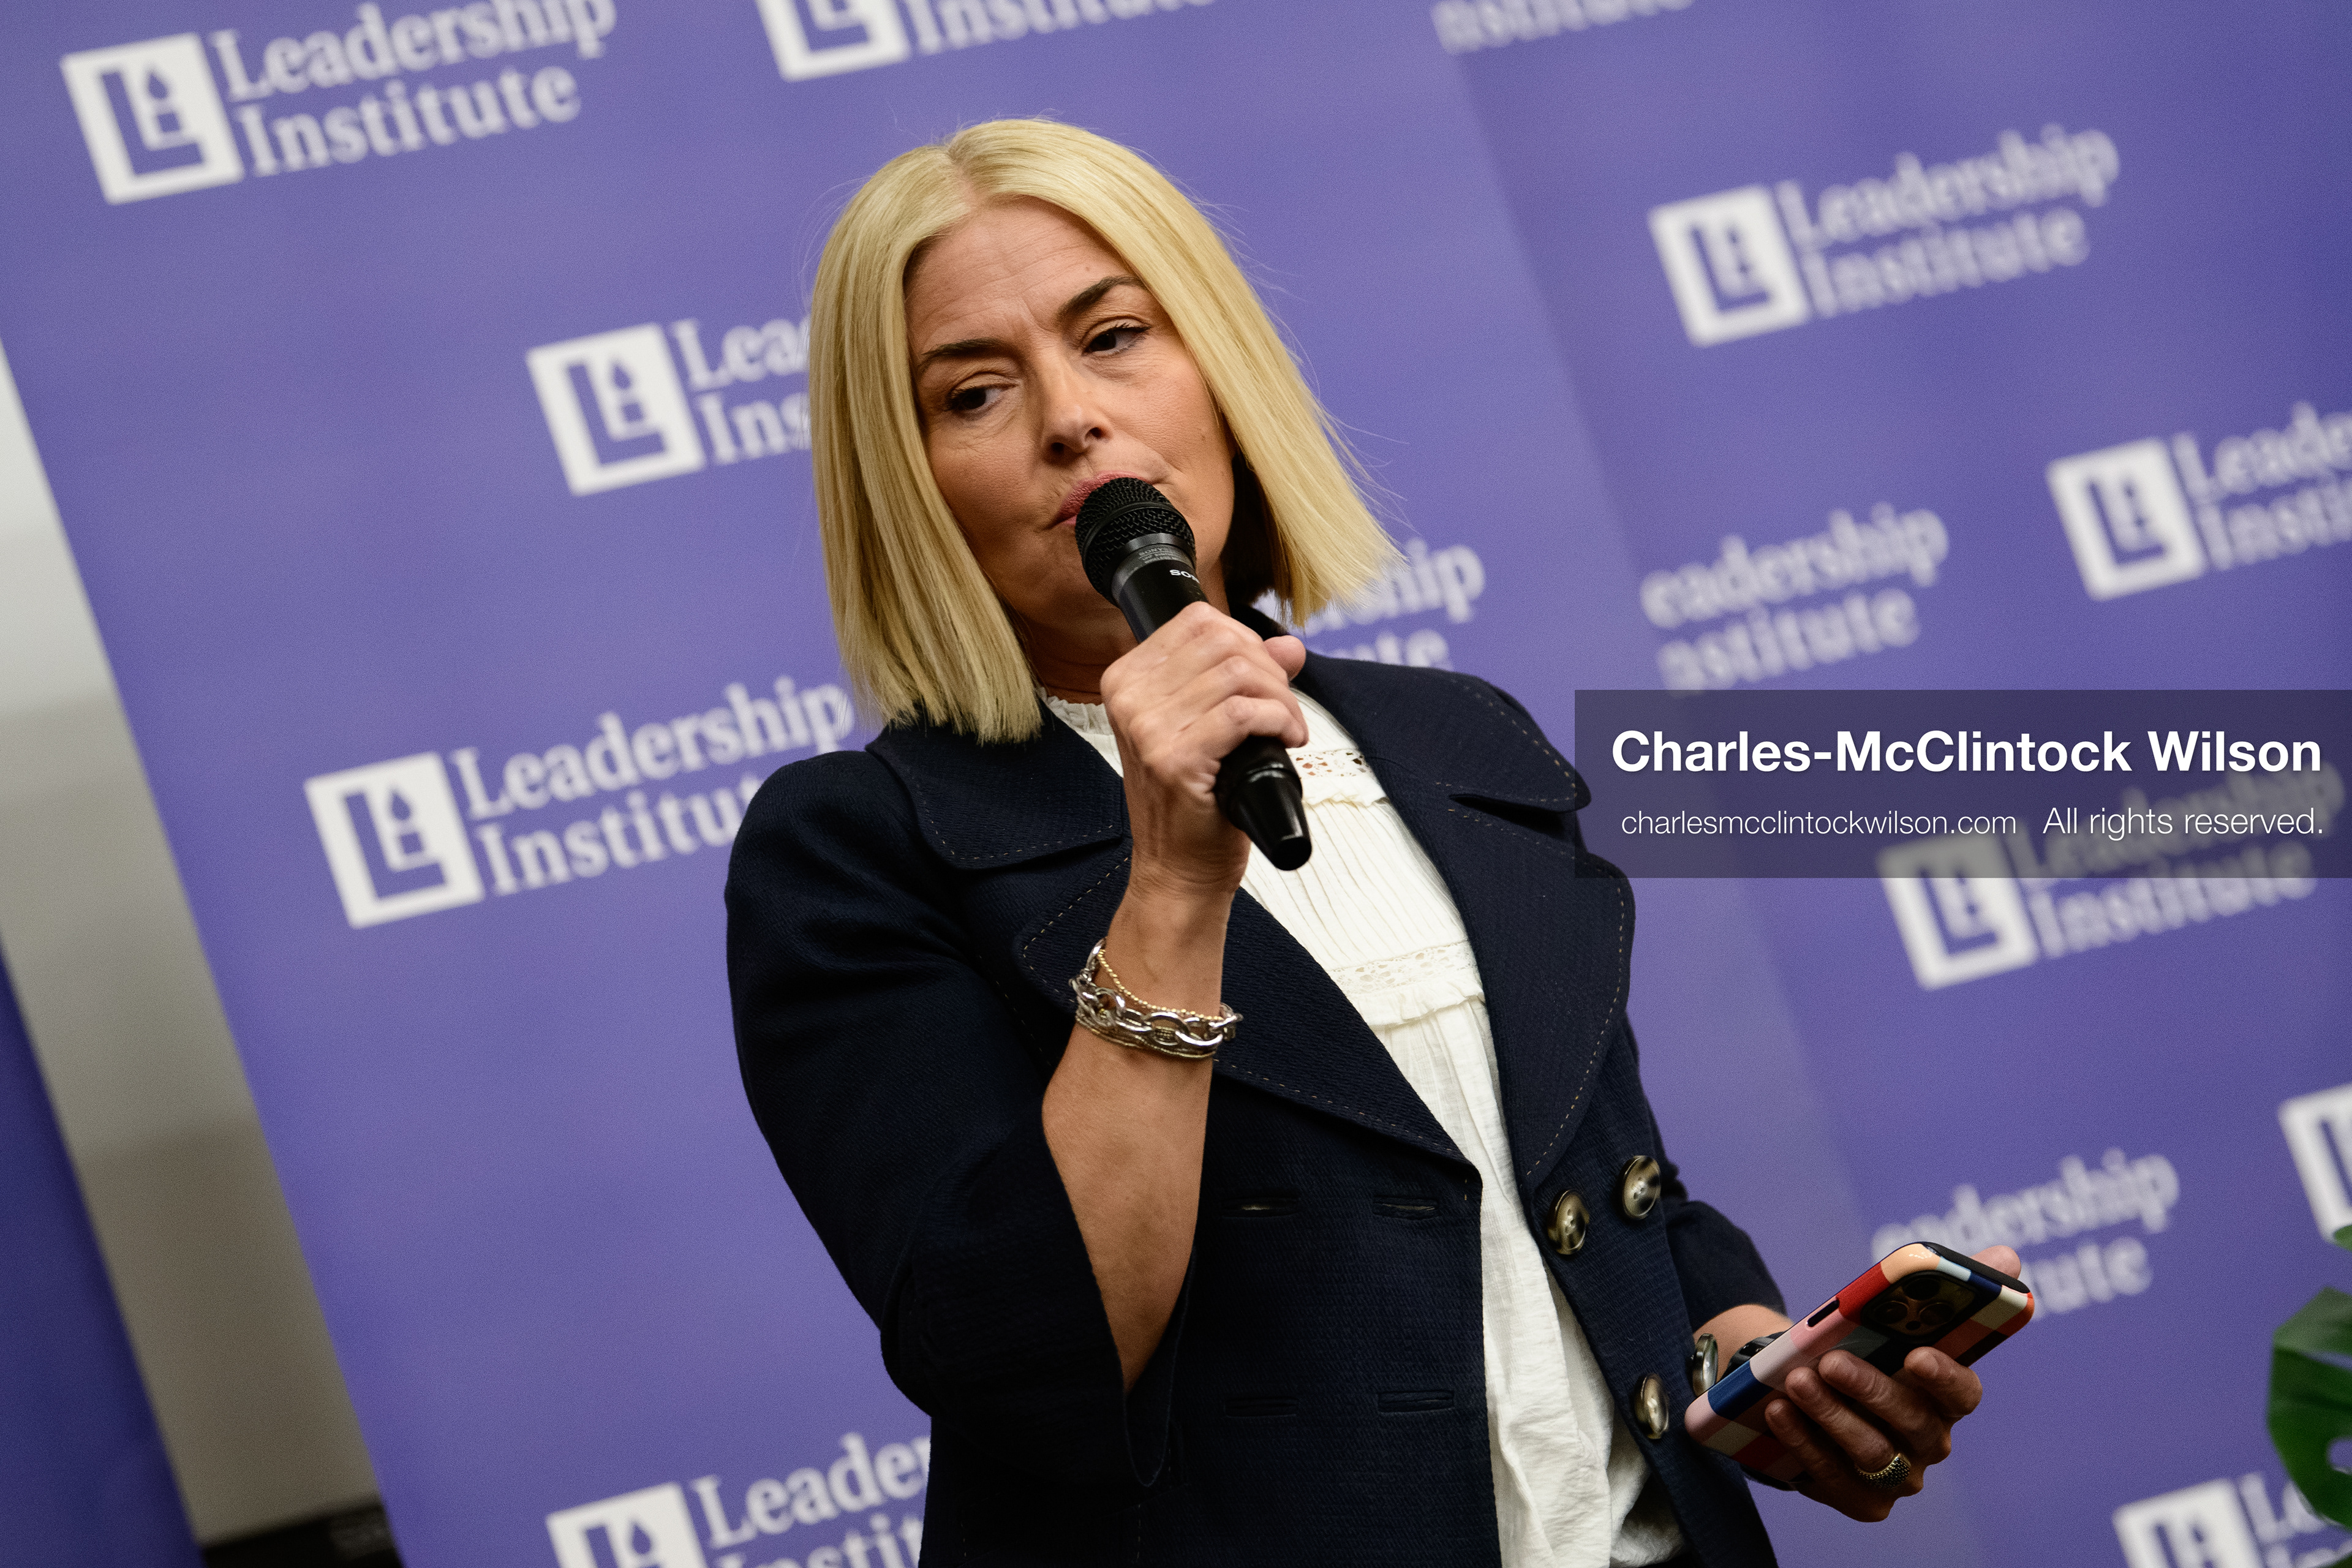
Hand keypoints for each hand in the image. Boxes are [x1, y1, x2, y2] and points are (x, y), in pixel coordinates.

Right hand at [1100, 601, 1305, 903]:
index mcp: (1126, 679)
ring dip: (1281, 699)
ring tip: (1287, 729)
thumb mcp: (1211, 725)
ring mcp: (1147, 728)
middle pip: (1222, 641)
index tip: (1265, 679)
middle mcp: (1128, 697)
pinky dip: (1278, 720)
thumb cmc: (1193, 802)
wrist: (1177, 868)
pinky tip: (1286, 741)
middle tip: (1282, 709)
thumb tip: (1288, 645)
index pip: (1198, 621)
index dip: (1247, 641)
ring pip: (1238, 673)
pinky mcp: (1175, 759)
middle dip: (1269, 670)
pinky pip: (1244, 713)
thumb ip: (1244, 677)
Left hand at [1761, 1245, 2018, 1520]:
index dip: (1944, 1376)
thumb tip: (2008, 1255)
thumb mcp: (1888, 1317)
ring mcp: (1900, 1476)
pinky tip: (1778, 1411)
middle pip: (1912, 1422)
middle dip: (1870, 1389)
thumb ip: (1941, 1284)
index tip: (1916, 1353)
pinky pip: (1836, 1478)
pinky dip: (1805, 1443)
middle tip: (1829, 1361)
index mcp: (1945, 1396)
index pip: (1963, 1393)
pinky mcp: (1863, 1499)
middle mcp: (1930, 1440)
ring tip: (1795, 1381)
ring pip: (1873, 1452)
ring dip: (1831, 1414)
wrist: (1808, 1389)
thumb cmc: (1859, 1349)